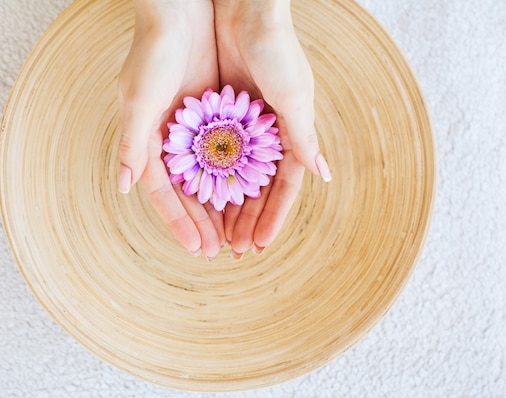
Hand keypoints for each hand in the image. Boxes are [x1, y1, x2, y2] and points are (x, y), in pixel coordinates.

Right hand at [117, 0, 224, 257]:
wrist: (183, 10)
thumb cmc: (154, 53)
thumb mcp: (140, 101)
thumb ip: (134, 145)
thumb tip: (125, 189)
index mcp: (150, 141)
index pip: (164, 193)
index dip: (179, 222)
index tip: (197, 249)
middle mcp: (173, 140)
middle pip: (190, 191)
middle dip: (204, 221)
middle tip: (221, 251)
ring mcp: (197, 128)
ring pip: (211, 177)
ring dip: (223, 204)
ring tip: (238, 232)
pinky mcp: (219, 112)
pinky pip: (231, 152)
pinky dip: (238, 174)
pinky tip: (251, 194)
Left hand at [213, 0, 330, 256]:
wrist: (243, 9)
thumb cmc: (275, 49)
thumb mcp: (293, 96)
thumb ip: (303, 137)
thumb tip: (324, 175)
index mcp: (287, 132)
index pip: (282, 187)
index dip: (272, 217)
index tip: (260, 245)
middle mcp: (263, 133)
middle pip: (254, 187)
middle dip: (245, 219)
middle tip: (234, 250)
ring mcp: (239, 125)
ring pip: (230, 176)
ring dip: (224, 205)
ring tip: (214, 235)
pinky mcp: (215, 112)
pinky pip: (209, 153)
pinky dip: (205, 177)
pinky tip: (197, 201)